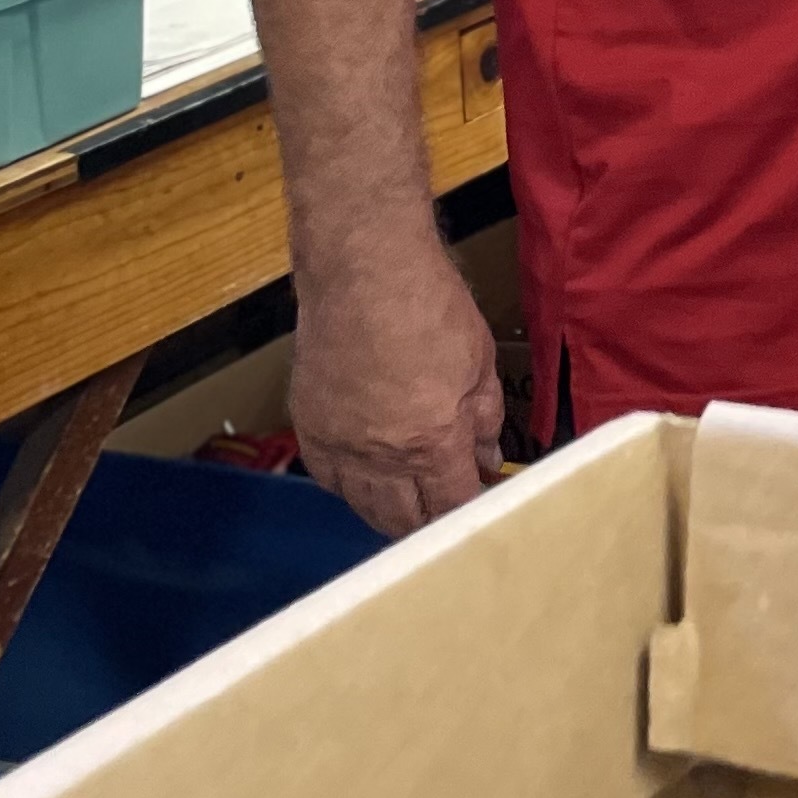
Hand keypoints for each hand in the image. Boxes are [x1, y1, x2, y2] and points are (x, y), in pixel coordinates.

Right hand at [291, 236, 504, 534]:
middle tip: (444, 519)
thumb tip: (488, 454)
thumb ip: (486, 417)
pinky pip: (328, 478)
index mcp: (431, 442)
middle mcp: (380, 455)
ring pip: (362, 505)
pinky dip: (349, 487)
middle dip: (427, 525)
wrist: (363, 272)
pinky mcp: (309, 425)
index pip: (449, 505)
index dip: (466, 514)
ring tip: (408, 510)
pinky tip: (366, 480)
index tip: (477, 512)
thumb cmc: (428, 306)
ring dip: (387, 514)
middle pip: (402, 519)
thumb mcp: (479, 362)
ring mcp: (339, 443)